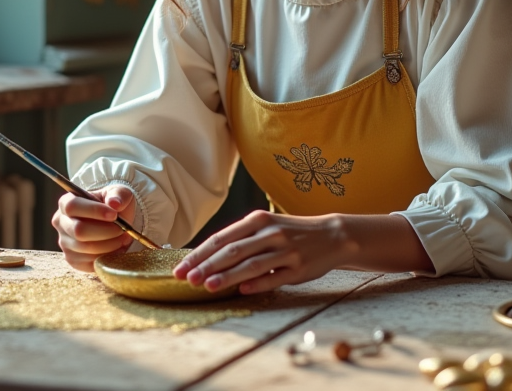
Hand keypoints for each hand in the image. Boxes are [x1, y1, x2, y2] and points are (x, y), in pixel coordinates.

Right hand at [51, 185, 137, 272]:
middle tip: (123, 230)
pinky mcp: (73, 260)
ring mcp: (65, 243)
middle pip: (78, 231)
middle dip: (105, 231)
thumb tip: (114, 203)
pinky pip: (89, 262)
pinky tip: (118, 248)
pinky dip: (108, 257)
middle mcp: (61, 223)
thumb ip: (118, 194)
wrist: (114, 221)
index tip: (114, 215)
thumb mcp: (119, 193)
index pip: (72, 206)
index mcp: (66, 202)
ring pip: (86, 248)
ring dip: (110, 245)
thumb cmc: (113, 204)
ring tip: (124, 237)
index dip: (94, 211)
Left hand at [172, 210, 358, 294]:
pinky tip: (242, 290)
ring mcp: (285, 250)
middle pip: (232, 250)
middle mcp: (270, 233)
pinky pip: (275, 277)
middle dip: (207, 266)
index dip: (199, 254)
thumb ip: (240, 240)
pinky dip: (258, 284)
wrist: (331, 235)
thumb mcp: (265, 228)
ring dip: (228, 276)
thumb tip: (205, 259)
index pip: (221, 238)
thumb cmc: (290, 232)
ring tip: (208, 286)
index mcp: (258, 221)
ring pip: (251, 264)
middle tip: (186, 279)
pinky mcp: (298, 268)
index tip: (180, 268)